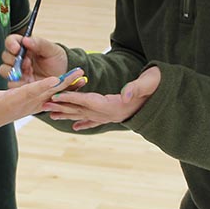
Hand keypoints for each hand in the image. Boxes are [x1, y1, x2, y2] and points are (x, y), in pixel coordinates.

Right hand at [0, 67, 86, 128]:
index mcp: (12, 101)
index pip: (30, 92)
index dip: (43, 86)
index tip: (56, 79)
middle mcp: (24, 104)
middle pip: (47, 92)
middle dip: (63, 83)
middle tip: (79, 73)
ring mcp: (29, 106)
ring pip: (51, 94)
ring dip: (66, 86)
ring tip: (82, 76)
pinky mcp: (31, 104)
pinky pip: (49, 97)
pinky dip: (61, 91)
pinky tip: (73, 84)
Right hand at [1, 33, 69, 85]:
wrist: (62, 77)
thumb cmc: (57, 60)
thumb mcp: (51, 50)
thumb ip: (39, 43)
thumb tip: (25, 39)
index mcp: (24, 47)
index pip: (11, 41)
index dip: (11, 44)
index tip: (17, 49)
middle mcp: (18, 58)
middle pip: (5, 56)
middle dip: (13, 59)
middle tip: (28, 63)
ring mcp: (17, 71)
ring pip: (4, 70)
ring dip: (14, 71)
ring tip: (29, 72)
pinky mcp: (18, 83)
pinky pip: (10, 83)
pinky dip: (17, 83)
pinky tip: (28, 82)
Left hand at [42, 66, 160, 130]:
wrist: (166, 100)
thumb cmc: (158, 86)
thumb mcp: (150, 82)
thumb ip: (137, 87)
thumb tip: (125, 95)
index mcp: (115, 106)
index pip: (89, 101)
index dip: (72, 97)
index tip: (56, 94)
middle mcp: (111, 114)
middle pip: (81, 110)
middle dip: (62, 107)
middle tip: (42, 105)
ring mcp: (112, 117)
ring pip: (84, 115)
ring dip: (67, 115)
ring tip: (50, 114)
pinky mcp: (114, 116)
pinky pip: (95, 121)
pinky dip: (83, 122)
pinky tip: (74, 126)